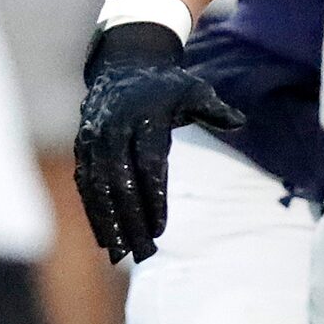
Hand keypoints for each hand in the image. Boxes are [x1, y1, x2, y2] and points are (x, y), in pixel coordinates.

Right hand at [73, 22, 243, 263]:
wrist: (123, 68)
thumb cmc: (167, 86)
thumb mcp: (194, 90)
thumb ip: (214, 109)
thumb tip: (240, 121)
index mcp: (144, 118)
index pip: (148, 164)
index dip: (153, 198)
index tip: (161, 229)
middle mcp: (114, 130)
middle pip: (120, 183)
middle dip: (131, 222)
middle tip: (144, 254)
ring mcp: (94, 140)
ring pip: (98, 188)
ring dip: (108, 223)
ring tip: (121, 255)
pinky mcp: (83, 148)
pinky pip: (86, 185)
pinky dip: (93, 212)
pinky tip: (105, 239)